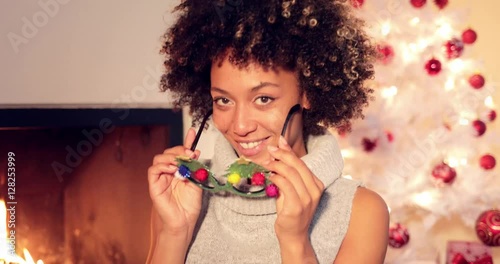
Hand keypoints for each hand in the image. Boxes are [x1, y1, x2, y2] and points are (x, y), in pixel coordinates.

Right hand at [147, 128, 202, 236]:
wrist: (184, 222)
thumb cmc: (190, 205)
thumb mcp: (197, 182)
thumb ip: (195, 167)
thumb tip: (196, 152)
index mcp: (179, 170)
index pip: (180, 153)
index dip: (185, 142)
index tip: (192, 132)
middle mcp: (169, 172)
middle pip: (169, 153)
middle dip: (179, 150)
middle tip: (189, 153)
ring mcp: (160, 179)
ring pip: (159, 158)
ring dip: (171, 157)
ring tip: (181, 162)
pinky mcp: (154, 186)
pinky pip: (153, 170)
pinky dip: (162, 166)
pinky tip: (172, 168)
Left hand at [262, 136, 323, 261]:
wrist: (293, 235)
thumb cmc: (291, 211)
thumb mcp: (291, 188)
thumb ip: (288, 172)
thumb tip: (279, 150)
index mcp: (317, 184)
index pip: (302, 163)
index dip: (288, 151)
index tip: (278, 143)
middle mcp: (315, 190)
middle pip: (297, 165)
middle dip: (281, 154)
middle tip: (269, 150)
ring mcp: (307, 199)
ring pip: (290, 173)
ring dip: (276, 165)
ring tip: (266, 163)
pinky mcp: (296, 207)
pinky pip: (285, 185)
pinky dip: (275, 178)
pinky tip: (269, 177)